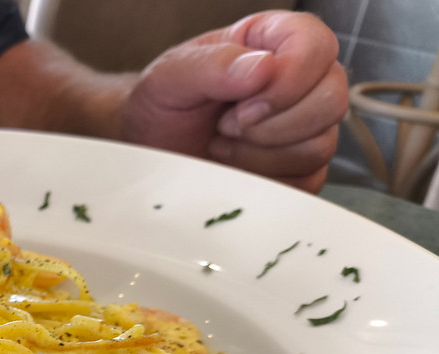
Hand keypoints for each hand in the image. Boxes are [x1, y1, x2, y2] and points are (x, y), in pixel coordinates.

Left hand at [121, 11, 347, 192]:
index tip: (241, 105)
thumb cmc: (164, 106)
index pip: (318, 46)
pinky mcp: (302, 168)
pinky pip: (307, 180)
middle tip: (225, 127)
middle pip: (332, 100)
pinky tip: (235, 166)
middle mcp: (302, 80)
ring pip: (319, 145)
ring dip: (260, 155)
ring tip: (224, 143)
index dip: (288, 81)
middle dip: (270, 126)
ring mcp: (307, 127)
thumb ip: (211, 64)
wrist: (153, 151)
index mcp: (276, 41)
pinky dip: (264, 180)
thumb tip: (263, 68)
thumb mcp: (171, 76)